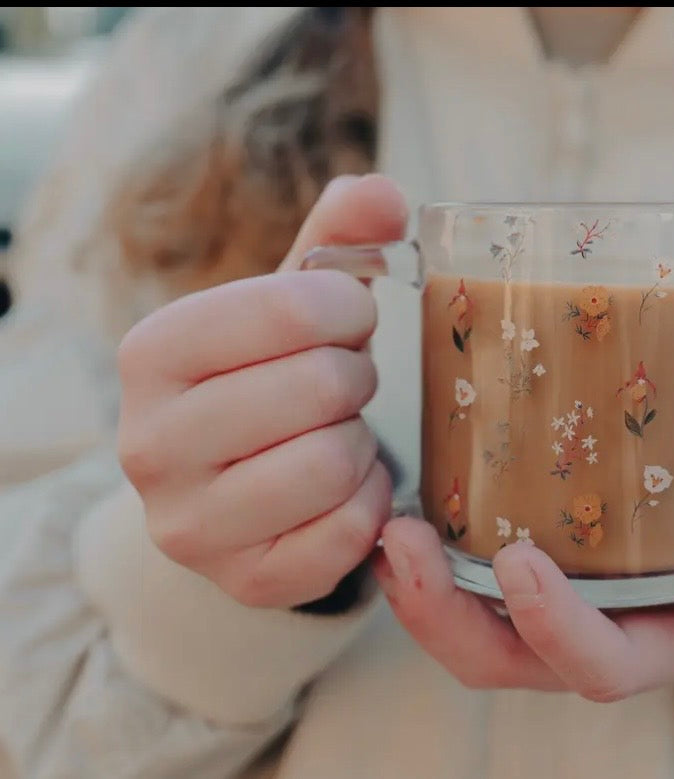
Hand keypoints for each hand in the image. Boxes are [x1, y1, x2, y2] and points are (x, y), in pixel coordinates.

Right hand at [117, 174, 406, 608]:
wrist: (230, 489)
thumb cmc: (268, 379)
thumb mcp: (289, 306)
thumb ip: (337, 240)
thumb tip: (384, 193)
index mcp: (153, 351)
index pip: (294, 307)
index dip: (350, 312)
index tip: (349, 323)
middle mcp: (149, 441)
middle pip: (321, 387)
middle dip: (355, 378)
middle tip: (345, 384)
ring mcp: (189, 524)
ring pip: (332, 463)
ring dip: (361, 442)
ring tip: (340, 433)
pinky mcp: (244, 580)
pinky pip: (348, 533)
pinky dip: (371, 504)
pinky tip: (348, 489)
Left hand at [374, 475, 673, 700]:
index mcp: (667, 646)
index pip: (595, 665)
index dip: (551, 627)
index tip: (516, 559)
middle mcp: (603, 638)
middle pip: (504, 663)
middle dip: (443, 619)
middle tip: (403, 541)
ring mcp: (569, 606)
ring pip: (473, 629)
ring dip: (420, 589)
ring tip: (389, 524)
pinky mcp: (552, 563)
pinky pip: (474, 579)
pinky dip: (435, 553)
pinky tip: (411, 496)